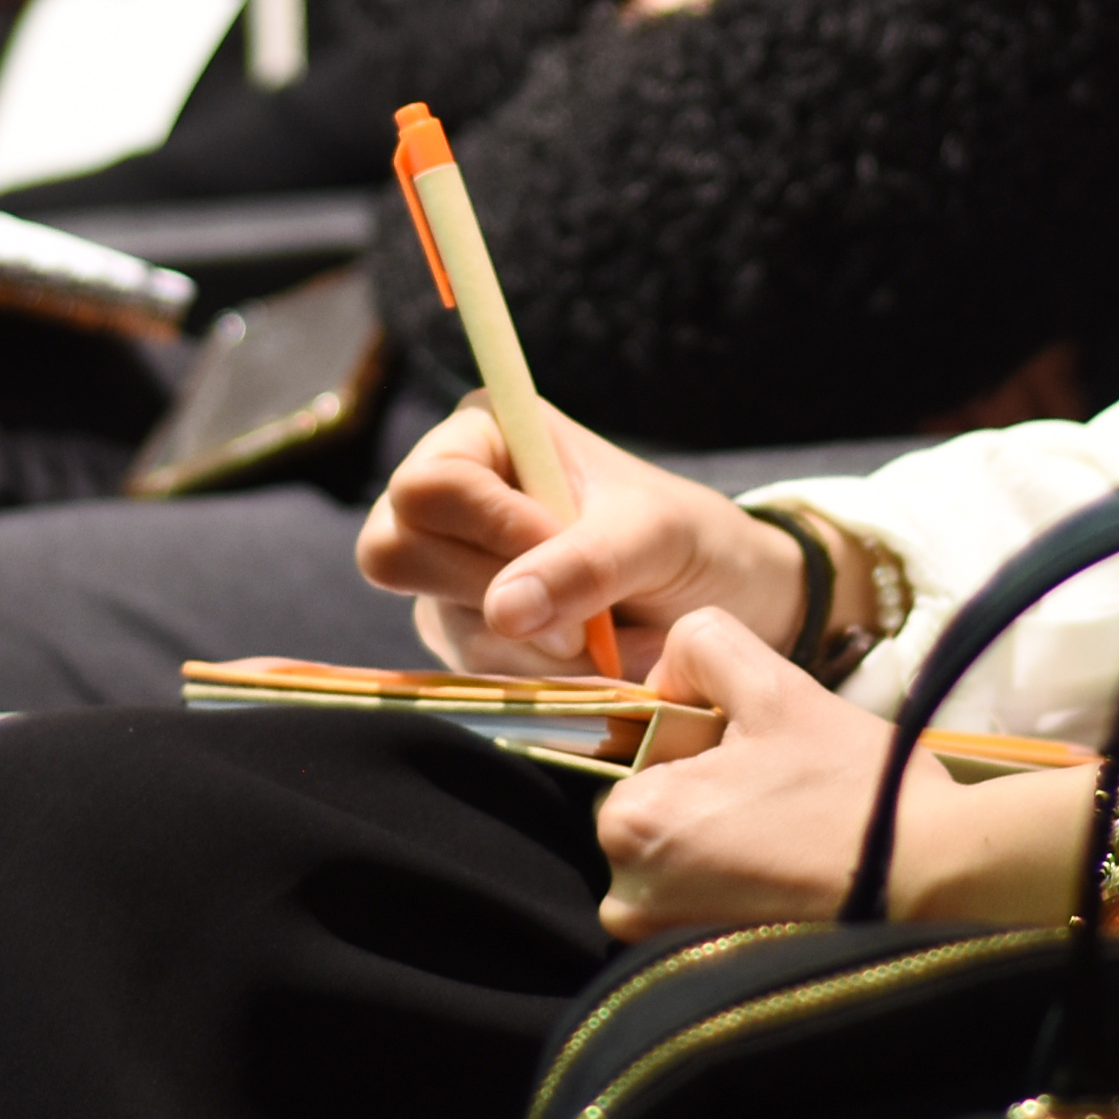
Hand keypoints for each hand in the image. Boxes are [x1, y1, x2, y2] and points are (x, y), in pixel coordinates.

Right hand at [358, 396, 814, 675]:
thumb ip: (586, 561)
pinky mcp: (470, 641)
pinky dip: (539, 681)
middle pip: (394, 551)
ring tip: (605, 640)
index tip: (565, 548)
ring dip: (532, 650)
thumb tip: (501, 611)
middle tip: (580, 616)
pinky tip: (590, 665)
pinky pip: (472, 676)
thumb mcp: (656, 534)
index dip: (489, 530)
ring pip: (440, 625)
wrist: (724, 606)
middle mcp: (452, 503)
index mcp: (486, 437)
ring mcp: (452, 578)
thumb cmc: (692, 541)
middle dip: (492, 594)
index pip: (428, 487)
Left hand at [596, 611, 1097, 937]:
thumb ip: (701, 646)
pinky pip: (702, 906)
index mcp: (631, 825)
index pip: (635, 759)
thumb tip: (666, 670)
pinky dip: (740, 886)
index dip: (699, 745)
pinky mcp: (705, 971)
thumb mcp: (775, 687)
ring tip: (793, 833)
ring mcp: (664, 946)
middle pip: (655, 815)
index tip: (761, 758)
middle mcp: (629, 899)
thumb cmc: (855, 787)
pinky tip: (794, 870)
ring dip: (724, 841)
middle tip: (783, 794)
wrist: (935, 880)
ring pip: (678, 861)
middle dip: (708, 796)